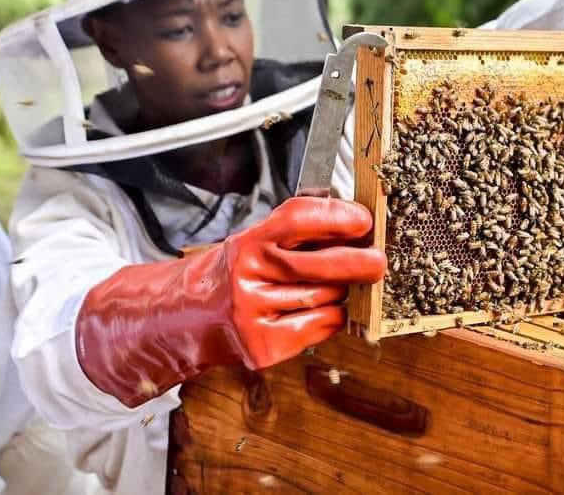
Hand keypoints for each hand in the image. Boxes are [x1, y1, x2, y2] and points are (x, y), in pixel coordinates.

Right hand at [75, 197, 385, 406]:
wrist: (184, 318)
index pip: (299, 218)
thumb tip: (356, 226)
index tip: (363, 220)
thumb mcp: (255, 241)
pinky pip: (320, 327)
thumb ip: (298, 234)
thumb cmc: (231, 275)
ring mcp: (253, 313)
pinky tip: (323, 310)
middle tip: (379, 262)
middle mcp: (247, 275)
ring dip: (342, 292)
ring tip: (336, 286)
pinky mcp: (262, 347)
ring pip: (327, 298)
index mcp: (249, 241)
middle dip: (361, 263)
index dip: (337, 216)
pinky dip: (332, 318)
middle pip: (322, 264)